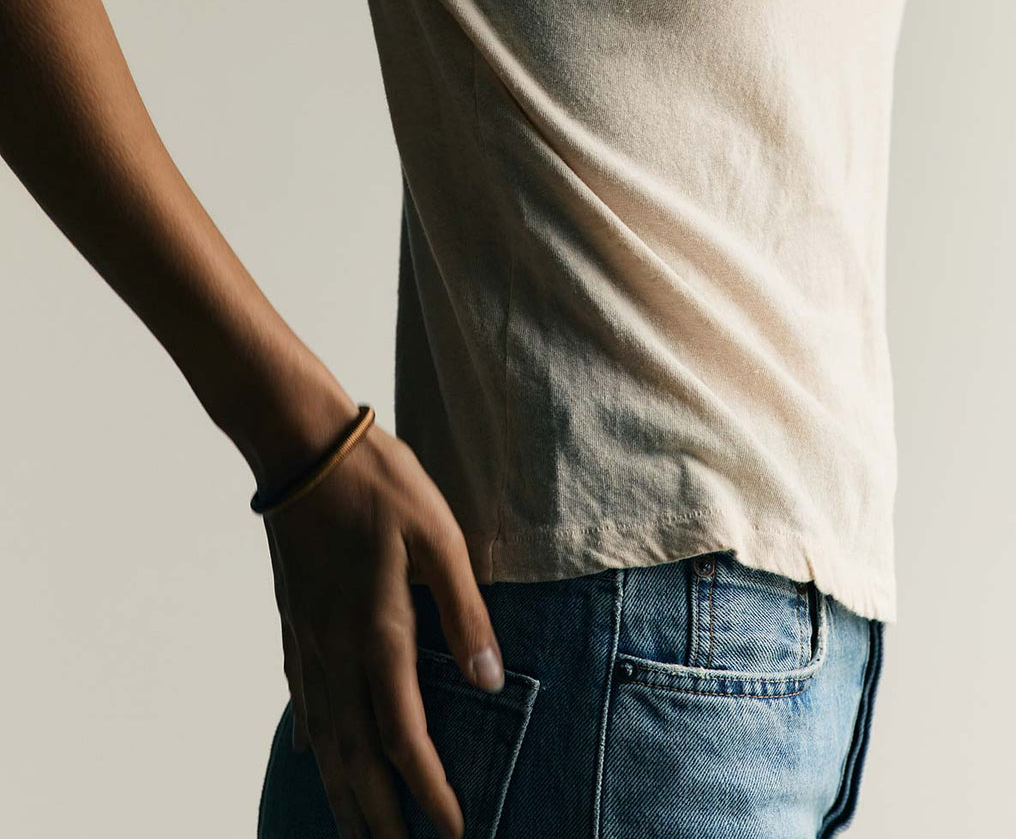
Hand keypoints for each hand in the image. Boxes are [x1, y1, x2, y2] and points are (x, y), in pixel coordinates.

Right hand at [261, 423, 505, 838]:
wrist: (301, 446)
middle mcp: (336, 650)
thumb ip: (465, 610)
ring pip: (322, 738)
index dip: (428, 790)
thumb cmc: (379, 482)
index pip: (402, 736)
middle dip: (378, 817)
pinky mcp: (295, 621)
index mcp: (378, 632)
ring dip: (341, 792)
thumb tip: (490, 679)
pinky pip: (303, 700)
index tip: (453, 830)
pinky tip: (312, 754)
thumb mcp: (438, 535)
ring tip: (358, 832)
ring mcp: (309, 639)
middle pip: (354, 757)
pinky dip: (311, 739)